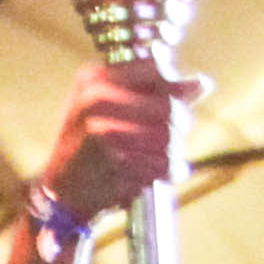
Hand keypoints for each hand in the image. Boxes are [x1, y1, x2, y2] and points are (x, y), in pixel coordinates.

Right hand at [39, 63, 201, 228]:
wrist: (60, 195)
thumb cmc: (89, 147)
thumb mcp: (108, 109)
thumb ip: (154, 93)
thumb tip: (203, 83)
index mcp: (93, 80)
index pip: (154, 68)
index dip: (172, 87)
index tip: (171, 104)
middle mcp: (96, 101)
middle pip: (169, 107)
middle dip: (179, 126)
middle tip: (172, 137)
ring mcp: (104, 133)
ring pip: (170, 138)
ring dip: (174, 152)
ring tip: (161, 158)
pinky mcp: (116, 164)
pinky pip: (165, 164)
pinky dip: (169, 171)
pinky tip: (157, 173)